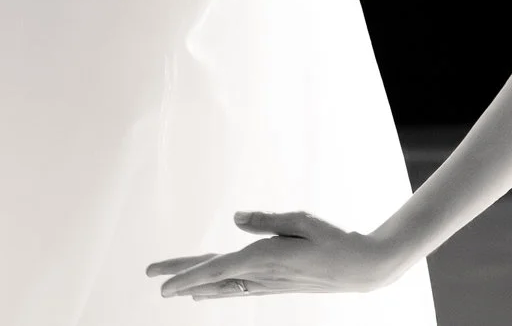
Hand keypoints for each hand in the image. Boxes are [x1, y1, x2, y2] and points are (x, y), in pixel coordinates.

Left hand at [146, 209, 401, 300]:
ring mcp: (267, 283)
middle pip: (212, 276)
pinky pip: (237, 287)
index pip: (217, 268)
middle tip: (151, 275)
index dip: (187, 275)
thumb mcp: (302, 220)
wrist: (360, 268)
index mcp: (265, 258)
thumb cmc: (334, 239)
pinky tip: (206, 292)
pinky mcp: (274, 284)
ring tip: (170, 288)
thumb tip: (236, 219)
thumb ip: (267, 221)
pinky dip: (217, 288)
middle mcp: (261, 274)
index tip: (163, 285)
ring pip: (222, 285)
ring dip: (195, 284)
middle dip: (181, 276)